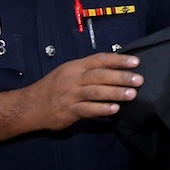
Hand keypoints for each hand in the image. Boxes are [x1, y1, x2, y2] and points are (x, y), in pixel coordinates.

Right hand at [26, 52, 143, 129]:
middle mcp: (73, 78)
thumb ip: (88, 71)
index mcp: (75, 67)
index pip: (99, 59)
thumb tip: (115, 69)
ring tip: (132, 94)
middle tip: (139, 79)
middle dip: (121, 77)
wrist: (30, 106)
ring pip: (95, 91)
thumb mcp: (68, 73)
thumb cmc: (53, 88)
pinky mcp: (68, 110)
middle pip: (100, 75)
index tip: (135, 61)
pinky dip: (102, 109)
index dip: (118, 60)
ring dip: (115, 92)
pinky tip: (114, 109)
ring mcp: (70, 95)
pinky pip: (87, 109)